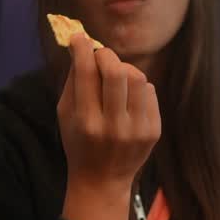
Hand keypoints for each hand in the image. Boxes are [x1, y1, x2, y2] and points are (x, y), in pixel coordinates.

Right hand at [58, 34, 160, 219]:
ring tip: (116, 77)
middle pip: (117, 72)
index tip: (79, 38)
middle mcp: (113, 127)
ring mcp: (137, 130)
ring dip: (124, 69)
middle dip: (107, 55)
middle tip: (100, 55)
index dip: (82, 48)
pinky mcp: (153, 131)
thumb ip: (73, 81)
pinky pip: (149, 91)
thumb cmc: (78, 142)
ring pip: (138, 78)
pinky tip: (127, 97)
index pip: (86, 73)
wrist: (102, 180)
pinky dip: (137, 87)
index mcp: (86, 122)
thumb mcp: (65, 114)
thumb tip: (81, 45)